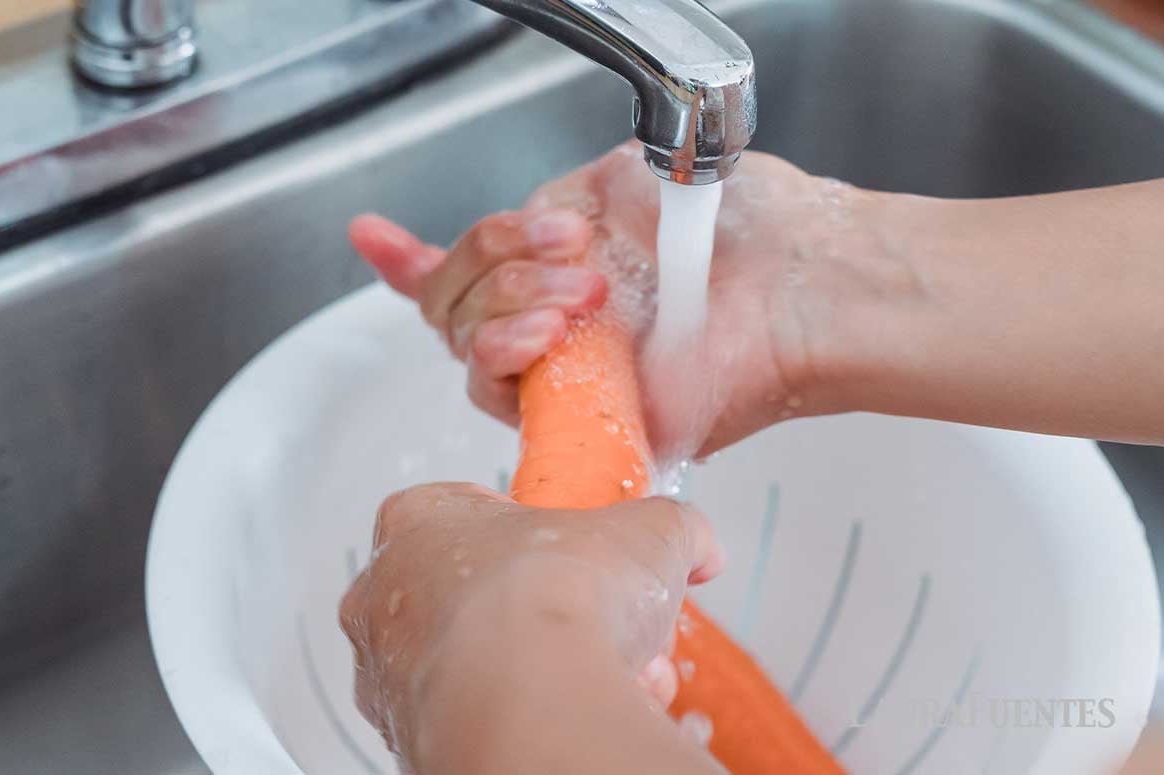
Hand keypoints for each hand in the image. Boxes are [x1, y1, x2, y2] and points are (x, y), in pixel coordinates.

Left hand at [339, 483, 722, 771]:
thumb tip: (696, 545)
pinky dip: (530, 719)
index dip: (532, 533)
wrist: (527, 705)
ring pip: (480, 665)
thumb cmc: (551, 600)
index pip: (467, 512)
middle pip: (478, 595)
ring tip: (613, 677)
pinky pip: (477, 721)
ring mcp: (389, 677)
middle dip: (553, 613)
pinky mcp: (408, 743)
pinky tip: (581, 717)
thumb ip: (673, 529)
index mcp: (418, 523)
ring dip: (550, 668)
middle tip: (604, 623)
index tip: (570, 551)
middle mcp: (385, 599)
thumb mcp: (647, 534)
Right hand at [348, 142, 877, 458]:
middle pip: (453, 302)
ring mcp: (562, 370)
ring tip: (581, 295)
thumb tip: (518, 219)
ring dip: (506, 303)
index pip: (470, 267)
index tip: (369, 234)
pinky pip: (502, 396)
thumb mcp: (625, 186)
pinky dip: (504, 352)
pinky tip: (538, 332)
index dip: (408, 259)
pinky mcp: (580, 418)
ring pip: (468, 344)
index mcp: (561, 266)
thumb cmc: (738, 229)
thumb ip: (552, 207)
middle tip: (568, 247)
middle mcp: (555, 321)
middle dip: (491, 261)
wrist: (794, 281)